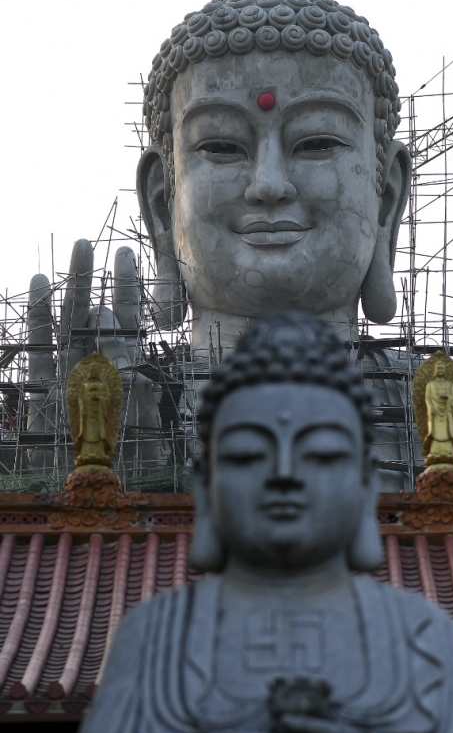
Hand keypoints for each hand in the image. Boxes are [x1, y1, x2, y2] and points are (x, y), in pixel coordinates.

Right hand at [27, 239, 167, 479]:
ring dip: (69, 286)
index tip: (127, 255)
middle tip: (91, 241)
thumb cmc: (119, 460)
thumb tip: (115, 329)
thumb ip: (128, 377)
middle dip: (94, 278)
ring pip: (67, 321)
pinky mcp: (41, 385)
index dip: (127, 289)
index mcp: (123, 370)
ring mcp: (67, 371)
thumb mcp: (134, 416)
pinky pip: (39, 344)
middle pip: (95, 312)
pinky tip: (39, 281)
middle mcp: (95, 364)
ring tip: (71, 251)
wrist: (85, 491)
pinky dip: (39, 314)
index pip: (127, 321)